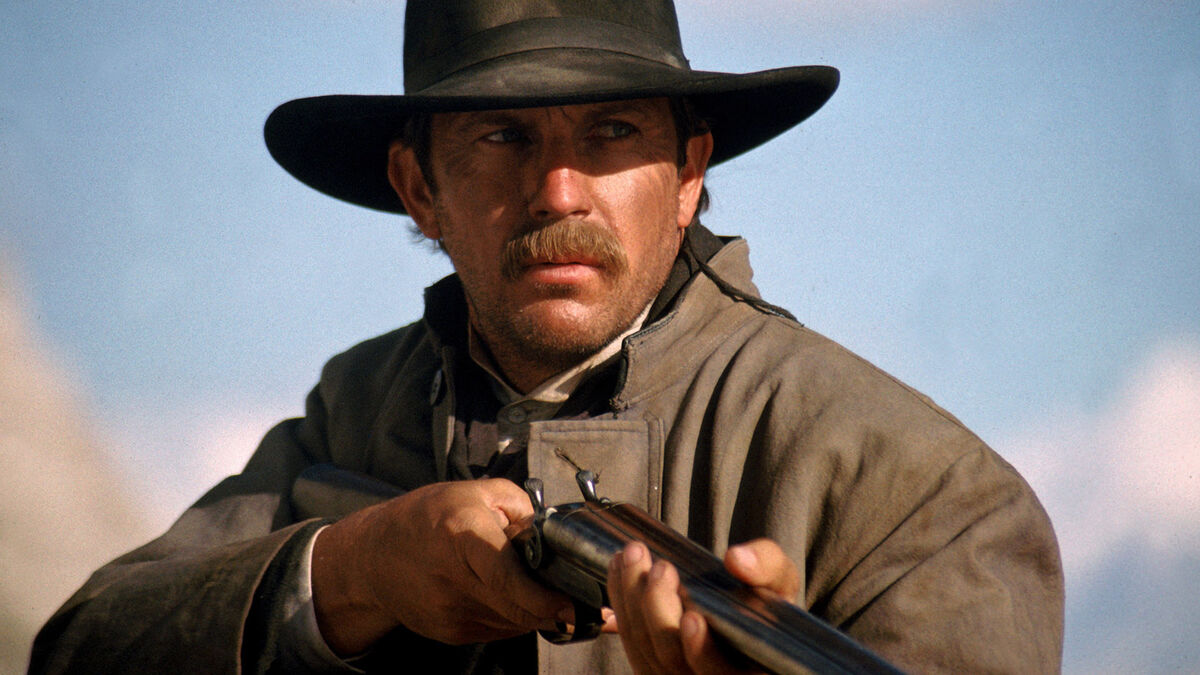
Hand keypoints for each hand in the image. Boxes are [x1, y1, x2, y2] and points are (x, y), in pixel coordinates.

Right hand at [310, 478, 570, 654]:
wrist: (373, 556)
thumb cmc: (427, 517)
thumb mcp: (476, 492)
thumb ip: (521, 510)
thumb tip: (558, 537)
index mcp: (461, 535)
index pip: (506, 576)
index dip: (544, 596)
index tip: (575, 602)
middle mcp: (452, 579)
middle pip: (518, 608)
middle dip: (557, 609)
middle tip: (591, 603)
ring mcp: (449, 612)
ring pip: (513, 623)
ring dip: (540, 614)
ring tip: (560, 597)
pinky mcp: (449, 633)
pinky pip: (499, 630)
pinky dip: (518, 618)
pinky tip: (523, 600)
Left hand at [606, 538, 800, 674]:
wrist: (742, 608)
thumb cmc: (765, 598)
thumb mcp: (779, 580)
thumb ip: (767, 566)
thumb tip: (736, 559)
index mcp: (746, 670)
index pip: (720, 674)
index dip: (702, 651)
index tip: (693, 617)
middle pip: (673, 661)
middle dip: (659, 611)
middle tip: (660, 567)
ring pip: (645, 650)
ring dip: (632, 601)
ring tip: (632, 556)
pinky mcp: (651, 663)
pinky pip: (630, 642)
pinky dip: (620, 605)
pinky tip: (618, 569)